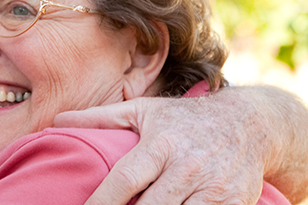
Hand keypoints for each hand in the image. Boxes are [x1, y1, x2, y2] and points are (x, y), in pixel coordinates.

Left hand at [53, 90, 275, 204]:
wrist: (251, 123)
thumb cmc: (186, 119)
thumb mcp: (146, 112)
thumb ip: (101, 118)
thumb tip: (56, 119)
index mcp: (160, 143)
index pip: (124, 180)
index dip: (101, 203)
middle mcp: (186, 166)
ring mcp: (211, 188)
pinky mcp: (232, 203)